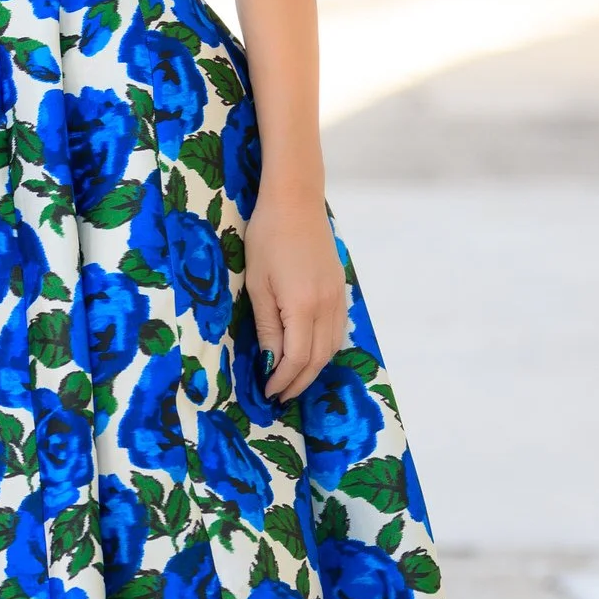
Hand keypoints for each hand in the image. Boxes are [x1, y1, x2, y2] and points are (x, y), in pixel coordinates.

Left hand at [243, 188, 346, 402]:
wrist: (296, 202)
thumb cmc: (267, 238)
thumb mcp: (258, 285)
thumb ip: (268, 327)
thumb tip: (271, 362)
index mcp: (303, 307)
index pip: (295, 359)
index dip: (282, 380)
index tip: (268, 392)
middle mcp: (327, 306)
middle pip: (317, 359)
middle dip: (298, 382)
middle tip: (279, 396)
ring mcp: (338, 298)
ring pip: (331, 347)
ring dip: (313, 369)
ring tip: (293, 380)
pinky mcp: (341, 289)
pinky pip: (337, 330)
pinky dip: (324, 349)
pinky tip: (310, 354)